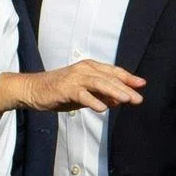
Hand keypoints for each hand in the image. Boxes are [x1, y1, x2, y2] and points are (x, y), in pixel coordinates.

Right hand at [5, 61, 145, 113]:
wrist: (33, 89)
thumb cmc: (59, 91)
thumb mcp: (84, 93)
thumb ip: (100, 95)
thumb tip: (119, 100)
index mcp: (89, 67)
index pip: (113, 72)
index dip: (128, 78)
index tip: (141, 85)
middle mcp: (84, 69)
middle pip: (109, 78)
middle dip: (125, 88)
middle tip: (138, 99)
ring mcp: (74, 78)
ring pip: (99, 83)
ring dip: (114, 91)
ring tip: (127, 100)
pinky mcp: (65, 88)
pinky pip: (82, 94)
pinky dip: (93, 101)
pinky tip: (103, 108)